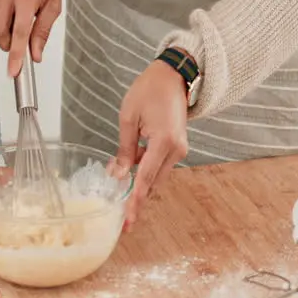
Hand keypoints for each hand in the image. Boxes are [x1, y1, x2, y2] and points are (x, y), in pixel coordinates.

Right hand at [0, 0, 62, 77]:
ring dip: (3, 25)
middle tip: (19, 36)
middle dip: (7, 41)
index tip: (14, 71)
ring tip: (16, 9)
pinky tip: (7, 2)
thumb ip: (42, 30)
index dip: (17, 54)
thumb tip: (35, 55)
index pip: (20, 31)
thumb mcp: (53, 2)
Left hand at [114, 61, 190, 227]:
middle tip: (122, 220)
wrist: (173, 76)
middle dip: (137, 201)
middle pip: (153, 184)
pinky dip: (145, 173)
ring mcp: (179, 150)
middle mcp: (176, 150)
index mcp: (164, 142)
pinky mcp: (177, 147)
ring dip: (140, 186)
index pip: (145, 179)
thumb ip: (124, 149)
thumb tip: (118, 174)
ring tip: (120, 197)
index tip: (127, 220)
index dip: (134, 202)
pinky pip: (159, 167)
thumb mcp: (129, 118)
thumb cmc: (149, 90)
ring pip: (156, 177)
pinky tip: (128, 172)